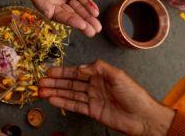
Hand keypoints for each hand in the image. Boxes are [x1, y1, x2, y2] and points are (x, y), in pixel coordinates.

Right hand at [23, 0, 100, 36]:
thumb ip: (39, 1)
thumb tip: (48, 14)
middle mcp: (56, 2)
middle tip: (92, 32)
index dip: (70, 21)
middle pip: (71, 15)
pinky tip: (95, 11)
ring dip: (88, 16)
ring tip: (97, 27)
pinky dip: (89, 3)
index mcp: (45, 5)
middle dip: (82, 23)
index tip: (81, 25)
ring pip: (79, 8)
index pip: (59, 16)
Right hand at [39, 60, 174, 135]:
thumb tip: (82, 67)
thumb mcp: (118, 75)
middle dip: (55, 82)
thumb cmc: (135, 95)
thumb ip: (99, 68)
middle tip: (41, 82)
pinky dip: (63, 103)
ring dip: (56, 92)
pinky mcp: (93, 111)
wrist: (144, 117)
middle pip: (70, 83)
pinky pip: (75, 105)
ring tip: (42, 91)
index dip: (63, 71)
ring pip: (70, 94)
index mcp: (100, 75)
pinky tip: (53, 100)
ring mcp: (92, 99)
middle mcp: (94, 86)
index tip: (50, 71)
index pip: (77, 71)